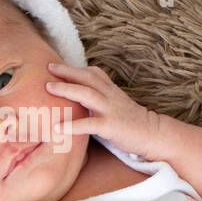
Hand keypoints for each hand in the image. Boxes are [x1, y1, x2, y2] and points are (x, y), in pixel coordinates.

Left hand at [45, 62, 167, 159]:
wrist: (153, 135)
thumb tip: (82, 100)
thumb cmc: (132, 122)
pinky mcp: (110, 126)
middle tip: (48, 68)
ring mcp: (110, 110)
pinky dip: (72, 125)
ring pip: (86, 94)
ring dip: (66, 89)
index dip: (75, 68)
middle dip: (66, 72)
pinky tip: (57, 128)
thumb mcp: (117, 104)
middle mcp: (110, 96)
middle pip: (87, 78)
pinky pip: (89, 124)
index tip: (57, 65)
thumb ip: (102, 99)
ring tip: (48, 88)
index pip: (93, 73)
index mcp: (111, 91)